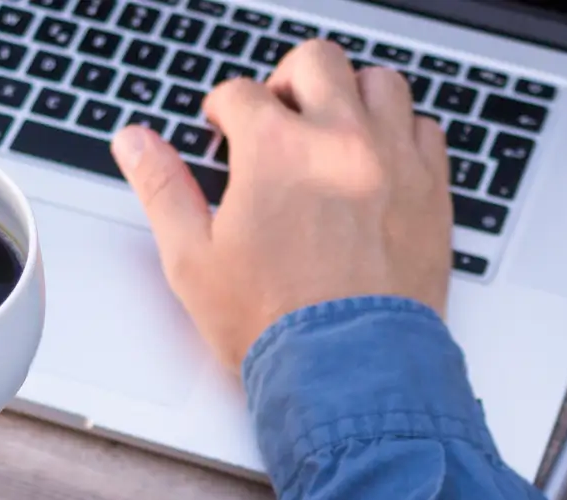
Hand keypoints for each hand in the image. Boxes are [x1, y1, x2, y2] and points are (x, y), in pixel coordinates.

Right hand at [111, 40, 451, 369]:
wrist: (349, 371)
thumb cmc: (272, 324)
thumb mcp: (193, 259)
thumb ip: (162, 188)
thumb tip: (134, 142)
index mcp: (274, 149)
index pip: (240, 92)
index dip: (223, 110)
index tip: (224, 130)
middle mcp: (339, 139)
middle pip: (315, 62)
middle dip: (288, 81)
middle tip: (279, 116)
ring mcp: (392, 160)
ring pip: (379, 83)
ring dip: (351, 96)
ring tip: (333, 130)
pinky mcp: (432, 189)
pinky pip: (426, 128)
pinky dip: (402, 132)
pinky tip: (380, 160)